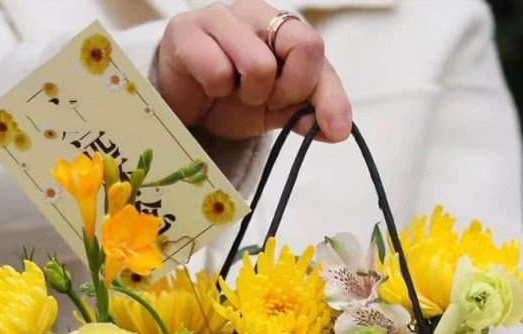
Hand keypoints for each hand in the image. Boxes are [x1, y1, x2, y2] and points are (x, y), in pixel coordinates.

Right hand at [156, 0, 351, 141]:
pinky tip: (208, 87)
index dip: (324, 96)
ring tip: (233, 92)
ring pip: (260, 64)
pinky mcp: (185, 31)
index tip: (318, 123)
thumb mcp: (279, 111)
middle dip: (289, 91)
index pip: (320, 52)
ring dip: (249, 94)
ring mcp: (221, 17)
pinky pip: (217, 70)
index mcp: (285, 29)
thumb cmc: (233, 100)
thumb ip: (309, 113)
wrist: (184, 106)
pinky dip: (216, 90)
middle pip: (306, 46)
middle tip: (265, 100)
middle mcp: (257, 13)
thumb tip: (337, 130)